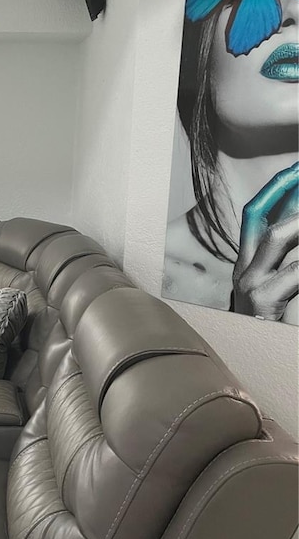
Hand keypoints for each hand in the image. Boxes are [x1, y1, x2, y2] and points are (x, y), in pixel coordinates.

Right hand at [232, 162, 298, 320]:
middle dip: (286, 189)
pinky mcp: (264, 302)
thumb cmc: (274, 331)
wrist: (259, 371)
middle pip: (260, 218)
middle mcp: (243, 273)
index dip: (277, 188)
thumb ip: (291, 262)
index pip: (256, 215)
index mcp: (246, 267)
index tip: (297, 166)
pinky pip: (295, 272)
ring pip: (276, 238)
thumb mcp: (282, 291)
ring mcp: (251, 288)